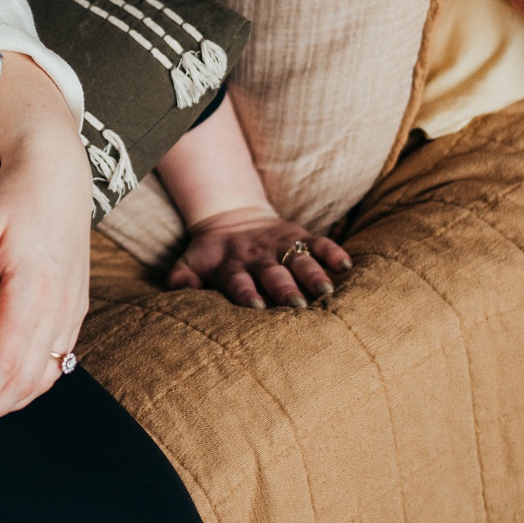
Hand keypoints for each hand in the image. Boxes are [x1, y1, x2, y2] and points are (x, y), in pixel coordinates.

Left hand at [0, 52, 90, 445]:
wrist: (60, 168)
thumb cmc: (15, 191)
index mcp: (35, 290)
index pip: (5, 362)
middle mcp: (60, 308)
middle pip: (25, 380)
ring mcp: (72, 310)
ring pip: (44, 375)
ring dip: (8, 403)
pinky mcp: (75, 306)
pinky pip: (56, 359)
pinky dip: (29, 383)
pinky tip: (4, 391)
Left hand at [166, 206, 349, 307]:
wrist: (232, 216)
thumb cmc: (213, 254)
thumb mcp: (190, 263)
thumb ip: (181, 279)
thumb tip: (178, 292)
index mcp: (231, 266)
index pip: (238, 280)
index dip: (245, 291)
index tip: (254, 306)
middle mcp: (258, 256)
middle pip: (272, 273)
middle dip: (284, 288)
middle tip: (296, 305)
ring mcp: (281, 246)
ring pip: (299, 260)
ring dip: (313, 274)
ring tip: (326, 291)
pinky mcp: (300, 236)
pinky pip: (319, 242)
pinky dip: (333, 252)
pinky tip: (345, 265)